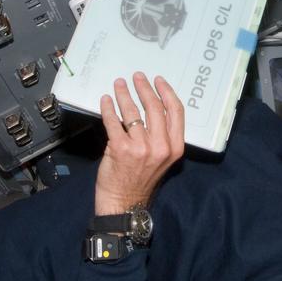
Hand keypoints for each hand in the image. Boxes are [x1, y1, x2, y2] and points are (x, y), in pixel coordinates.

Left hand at [95, 72, 184, 215]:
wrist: (124, 203)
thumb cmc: (142, 180)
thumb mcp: (162, 159)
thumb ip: (161, 136)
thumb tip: (152, 107)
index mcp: (175, 147)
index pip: (176, 112)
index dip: (166, 92)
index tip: (158, 81)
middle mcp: (160, 146)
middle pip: (155, 107)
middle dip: (144, 88)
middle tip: (137, 77)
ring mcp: (140, 147)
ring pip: (133, 112)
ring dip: (124, 94)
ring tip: (119, 84)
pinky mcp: (120, 149)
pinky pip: (113, 121)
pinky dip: (108, 108)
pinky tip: (106, 100)